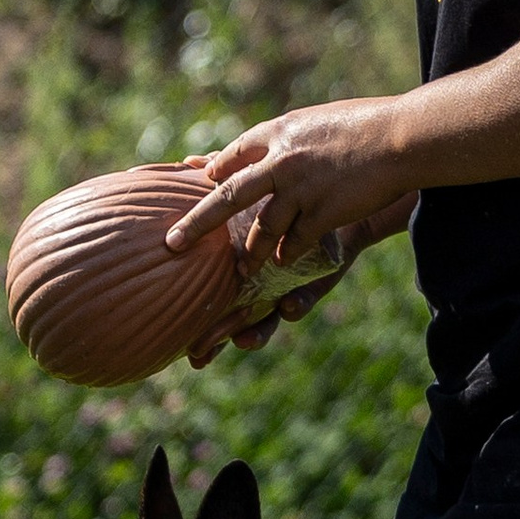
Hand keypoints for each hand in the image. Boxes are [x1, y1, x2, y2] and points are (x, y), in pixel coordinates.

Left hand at [165, 101, 418, 273]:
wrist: (400, 137)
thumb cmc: (368, 123)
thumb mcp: (319, 119)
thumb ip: (294, 135)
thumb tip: (278, 136)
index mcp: (278, 131)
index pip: (234, 154)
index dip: (216, 170)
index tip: (203, 180)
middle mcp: (280, 160)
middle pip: (228, 196)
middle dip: (198, 222)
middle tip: (173, 243)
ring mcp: (299, 189)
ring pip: (262, 228)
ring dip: (250, 253)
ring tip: (242, 269)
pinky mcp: (321, 213)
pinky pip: (295, 242)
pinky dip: (287, 255)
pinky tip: (283, 264)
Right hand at [182, 187, 418, 367]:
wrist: (341, 190)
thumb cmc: (288, 188)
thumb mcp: (250, 185)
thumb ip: (221, 181)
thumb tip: (188, 163)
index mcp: (235, 264)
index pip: (208, 299)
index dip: (194, 323)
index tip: (178, 344)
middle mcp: (258, 282)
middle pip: (231, 318)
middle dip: (214, 340)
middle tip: (197, 355)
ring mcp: (286, 285)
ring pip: (267, 320)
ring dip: (255, 333)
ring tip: (241, 341)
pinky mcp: (317, 281)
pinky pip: (305, 300)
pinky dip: (296, 306)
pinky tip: (287, 308)